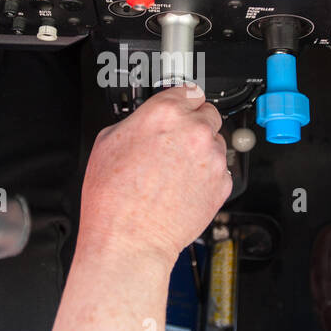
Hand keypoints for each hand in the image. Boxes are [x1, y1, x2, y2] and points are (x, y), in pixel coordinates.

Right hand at [77, 84, 230, 265]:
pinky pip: (221, 170)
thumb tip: (146, 121)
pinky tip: (184, 187)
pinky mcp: (223, 183)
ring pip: (216, 142)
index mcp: (164, 113)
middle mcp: (193, 131)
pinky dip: (207, 176)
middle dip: (194, 124)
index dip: (182, 100)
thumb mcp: (107, 142)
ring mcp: (212, 157)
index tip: (181, 107)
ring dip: (201, 151)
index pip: (189, 90)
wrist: (130, 240)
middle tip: (175, 143)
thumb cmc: (113, 199)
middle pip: (208, 112)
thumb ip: (136, 122)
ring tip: (175, 172)